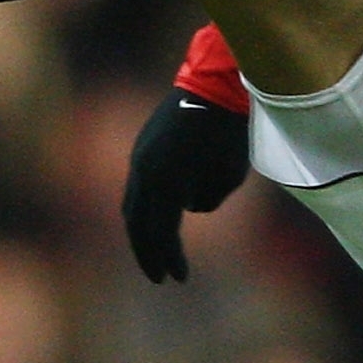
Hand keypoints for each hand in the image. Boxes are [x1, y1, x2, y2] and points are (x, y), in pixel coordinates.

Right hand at [121, 91, 250, 283]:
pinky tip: (160, 218)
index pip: (162, 234)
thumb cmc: (230, 132)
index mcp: (165, 183)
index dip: (170, 259)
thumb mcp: (228, 176)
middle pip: (137, 225)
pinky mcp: (143, 146)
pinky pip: (138, 186)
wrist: (216, 83)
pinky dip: (146, 208)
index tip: (180, 279)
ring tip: (156, 252)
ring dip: (142, 232)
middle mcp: (144, 172)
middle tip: (159, 278)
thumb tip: (188, 206)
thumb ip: (206, 200)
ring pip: (132, 205)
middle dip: (148, 254)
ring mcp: (139, 157)